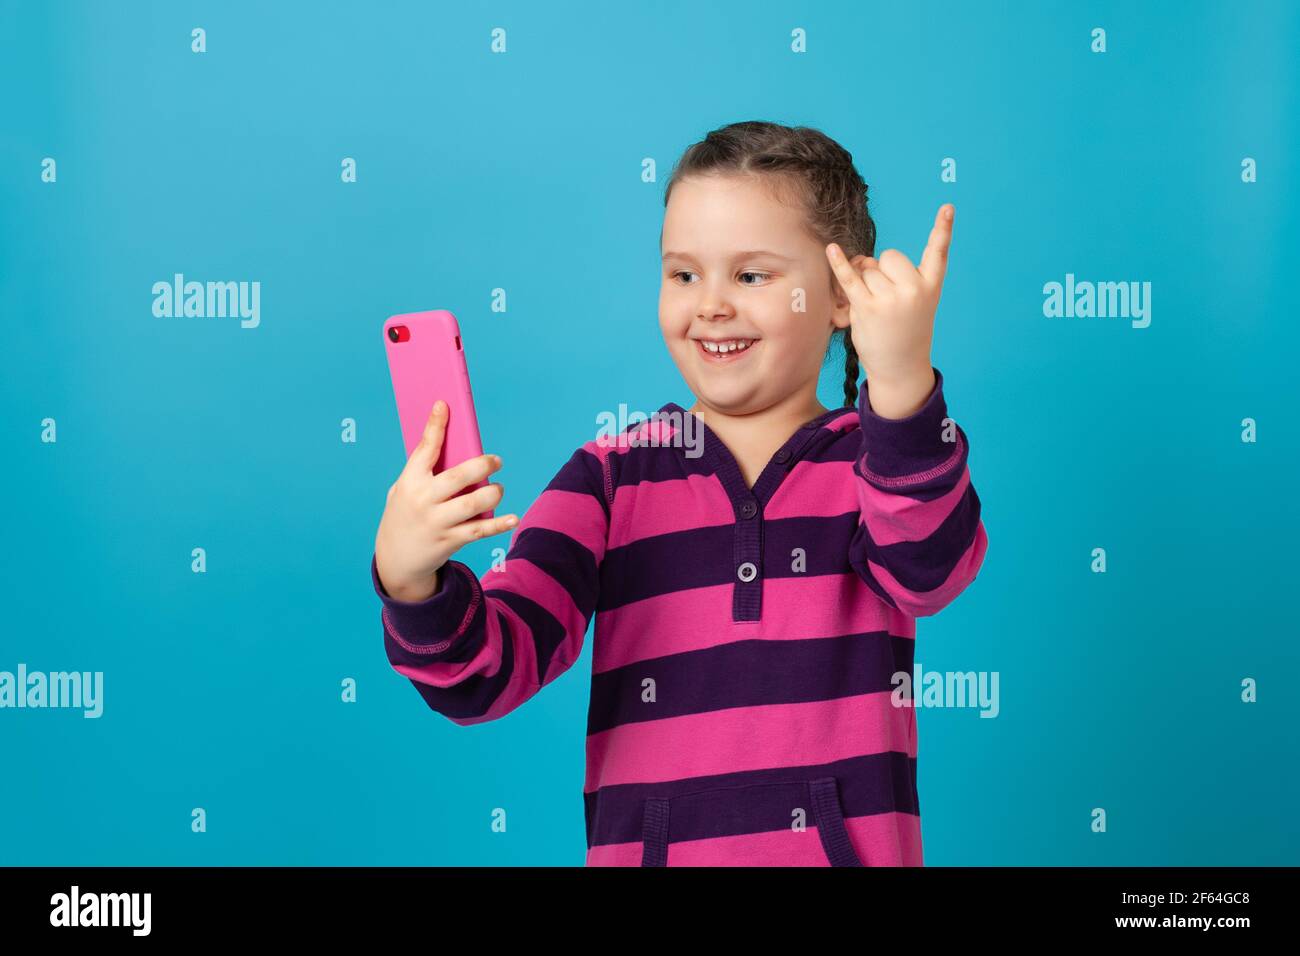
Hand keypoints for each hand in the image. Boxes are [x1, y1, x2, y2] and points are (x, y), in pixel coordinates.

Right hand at [374, 400, 517, 601]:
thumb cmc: (406, 513)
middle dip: (483, 465)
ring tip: (497, 489)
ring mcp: (437, 522)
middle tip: (496, 460)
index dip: (435, 426)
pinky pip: (480, 530)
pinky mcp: (450, 540)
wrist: (395, 559)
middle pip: (459, 476)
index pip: (424, 449)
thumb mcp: (404, 490)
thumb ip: (424, 471)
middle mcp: (423, 500)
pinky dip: (499, 524)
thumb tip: (455, 444)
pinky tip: (513, 518)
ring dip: (493, 493)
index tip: (444, 405)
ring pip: (474, 503)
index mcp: (410, 482)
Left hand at [826, 204, 952, 409]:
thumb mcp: (915, 303)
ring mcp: (890, 299)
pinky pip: (850, 279)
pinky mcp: (867, 308)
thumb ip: (894, 278)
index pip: (938, 252)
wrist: (901, 367)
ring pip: (868, 270)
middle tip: (888, 299)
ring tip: (876, 309)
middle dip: (882, 270)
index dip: (944, 229)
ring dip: (865, 283)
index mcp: (930, 286)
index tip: (948, 207)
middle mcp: (913, 290)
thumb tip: (860, 259)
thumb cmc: (906, 330)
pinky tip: (831, 249)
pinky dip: (839, 264)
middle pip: (889, 257)